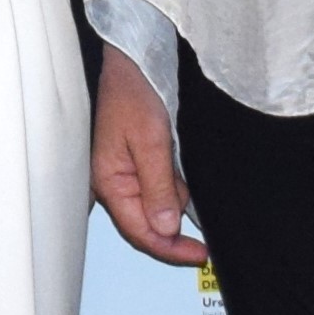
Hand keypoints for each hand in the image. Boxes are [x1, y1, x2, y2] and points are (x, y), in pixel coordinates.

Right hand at [93, 47, 206, 266]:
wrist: (134, 60)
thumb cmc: (133, 91)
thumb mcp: (150, 140)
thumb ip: (158, 186)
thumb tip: (166, 227)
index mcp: (109, 182)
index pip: (140, 230)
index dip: (170, 248)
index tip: (199, 254)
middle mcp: (115, 182)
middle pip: (146, 225)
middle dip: (173, 231)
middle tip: (204, 240)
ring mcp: (127, 173)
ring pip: (158, 206)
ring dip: (177, 202)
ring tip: (187, 178)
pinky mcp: (140, 161)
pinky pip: (161, 187)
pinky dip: (176, 187)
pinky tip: (182, 170)